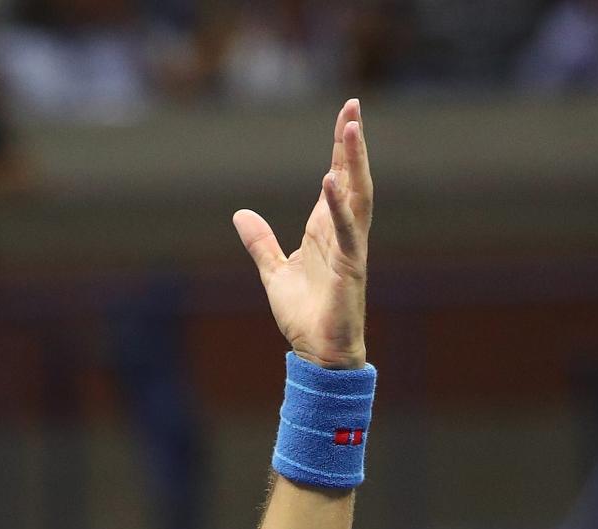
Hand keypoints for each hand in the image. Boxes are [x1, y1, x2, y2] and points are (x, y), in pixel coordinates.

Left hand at [235, 99, 372, 369]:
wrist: (318, 352)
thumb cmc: (305, 315)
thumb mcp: (273, 272)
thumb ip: (260, 243)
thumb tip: (241, 214)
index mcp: (326, 231)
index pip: (336, 179)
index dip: (339, 149)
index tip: (345, 115)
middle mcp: (343, 233)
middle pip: (353, 178)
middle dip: (352, 143)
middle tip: (353, 106)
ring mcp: (350, 248)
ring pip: (357, 197)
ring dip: (354, 162)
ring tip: (350, 128)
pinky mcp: (349, 268)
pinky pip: (346, 232)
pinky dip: (338, 206)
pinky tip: (330, 181)